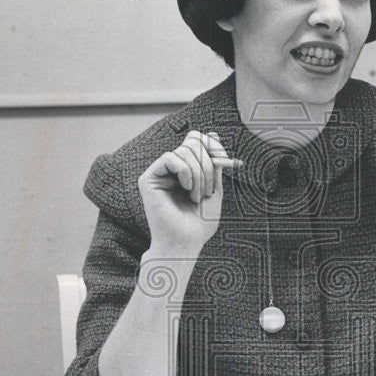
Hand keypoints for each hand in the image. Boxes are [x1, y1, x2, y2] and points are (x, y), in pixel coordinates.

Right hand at [138, 130, 241, 254]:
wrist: (185, 242)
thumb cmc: (200, 223)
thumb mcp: (215, 188)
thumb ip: (214, 162)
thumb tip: (212, 133)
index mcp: (186, 170)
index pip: (198, 141)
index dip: (214, 145)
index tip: (228, 161)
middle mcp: (171, 170)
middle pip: (192, 143)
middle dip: (207, 164)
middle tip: (208, 190)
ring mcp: (159, 174)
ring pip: (183, 151)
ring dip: (198, 173)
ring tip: (197, 196)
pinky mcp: (148, 179)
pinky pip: (170, 158)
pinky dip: (184, 172)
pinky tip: (186, 189)